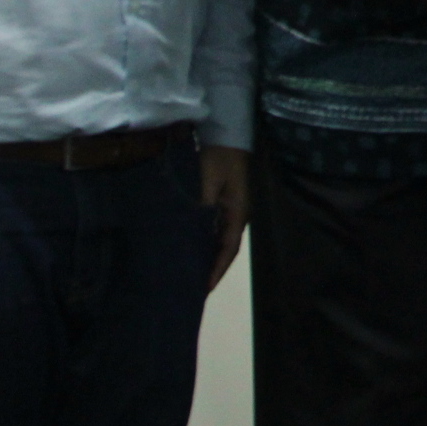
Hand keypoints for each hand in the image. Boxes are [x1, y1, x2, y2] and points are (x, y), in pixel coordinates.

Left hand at [199, 146, 249, 292]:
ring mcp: (229, 210)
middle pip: (224, 249)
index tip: (204, 288)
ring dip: (206, 257)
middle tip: (193, 288)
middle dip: (211, 269)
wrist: (226, 137)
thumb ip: (200, 208)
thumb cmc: (218, 160)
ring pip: (218, 241)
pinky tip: (190, 248)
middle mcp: (236, 216)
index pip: (228, 250)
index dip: (217, 270)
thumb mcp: (208, 183)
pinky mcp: (220, 204)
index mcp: (237, 214)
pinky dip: (203, 242)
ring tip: (190, 273)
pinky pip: (212, 230)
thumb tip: (189, 233)